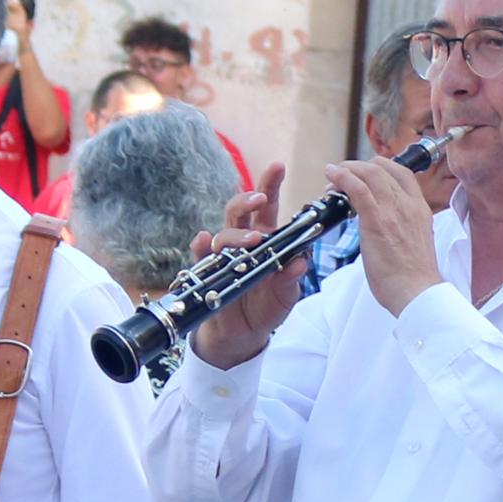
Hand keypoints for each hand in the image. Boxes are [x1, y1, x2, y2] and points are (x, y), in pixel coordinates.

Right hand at [182, 187, 300, 367]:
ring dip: (238, 233)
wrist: (242, 335)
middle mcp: (242, 243)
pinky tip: (202, 239)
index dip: (270, 185)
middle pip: (240, 211)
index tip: (278, 166)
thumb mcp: (286, 295)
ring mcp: (223, 256)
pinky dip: (201, 246)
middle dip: (249, 199)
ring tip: (254, 240)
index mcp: (265, 240)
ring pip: (224, 232)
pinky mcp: (208, 273)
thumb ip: (291, 279)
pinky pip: (201, 255)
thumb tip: (301, 262)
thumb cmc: (266, 308)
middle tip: (262, 198)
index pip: (267, 207)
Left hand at [333, 155, 444, 315]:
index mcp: (420, 209)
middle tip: (342, 175)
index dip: (381, 167)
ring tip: (332, 175)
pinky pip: (357, 188)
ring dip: (347, 169)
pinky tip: (331, 176)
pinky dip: (342, 177)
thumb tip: (386, 228)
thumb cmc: (413, 277)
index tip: (365, 172)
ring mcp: (394, 209)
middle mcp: (409, 204)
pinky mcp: (376, 219)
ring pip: (369, 173)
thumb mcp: (415, 242)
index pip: (403, 173)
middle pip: (383, 168)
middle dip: (358, 166)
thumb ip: (403, 228)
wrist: (417, 292)